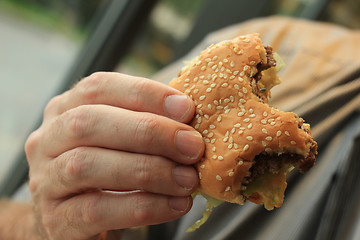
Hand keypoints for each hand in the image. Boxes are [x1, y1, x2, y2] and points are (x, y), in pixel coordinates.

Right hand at [25, 72, 203, 239]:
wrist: (74, 217)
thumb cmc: (107, 168)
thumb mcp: (118, 139)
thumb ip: (144, 123)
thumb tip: (190, 116)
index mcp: (65, 110)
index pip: (98, 87)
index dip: (144, 94)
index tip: (186, 108)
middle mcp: (48, 140)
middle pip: (89, 123)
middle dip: (149, 132)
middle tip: (192, 146)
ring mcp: (46, 180)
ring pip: (88, 166)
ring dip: (148, 170)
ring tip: (187, 180)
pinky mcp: (55, 220)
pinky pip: (96, 211)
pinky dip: (143, 206)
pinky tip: (174, 205)